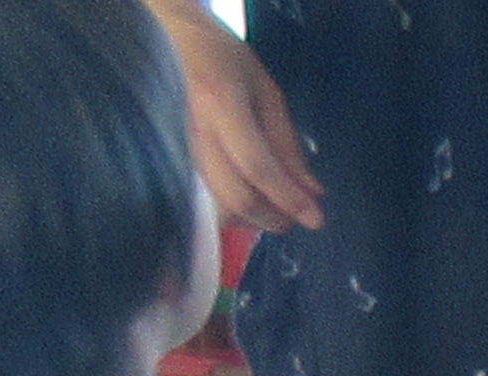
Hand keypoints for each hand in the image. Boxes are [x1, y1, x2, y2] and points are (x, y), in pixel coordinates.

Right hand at [148, 3, 321, 233]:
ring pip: (221, 205)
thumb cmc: (224, 61)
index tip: (316, 219)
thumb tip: (312, 193)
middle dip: (273, 217)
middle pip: (236, 197)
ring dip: (257, 218)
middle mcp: (197, 132)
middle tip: (300, 216)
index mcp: (221, 104)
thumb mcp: (267, 92)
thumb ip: (288, 144)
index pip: (256, 166)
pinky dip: (240, 209)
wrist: (171, 45)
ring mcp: (183, 150)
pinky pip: (211, 198)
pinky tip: (257, 198)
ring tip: (281, 207)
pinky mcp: (180, 161)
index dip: (287, 197)